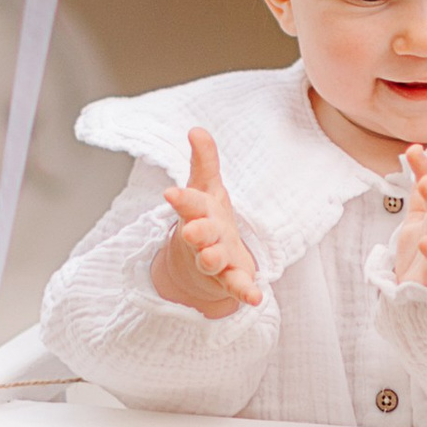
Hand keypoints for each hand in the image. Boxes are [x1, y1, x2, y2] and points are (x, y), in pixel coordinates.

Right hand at [154, 128, 262, 316]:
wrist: (197, 265)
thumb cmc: (205, 218)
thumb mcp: (206, 188)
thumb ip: (204, 161)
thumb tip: (196, 129)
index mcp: (198, 212)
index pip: (189, 202)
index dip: (181, 199)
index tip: (170, 193)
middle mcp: (203, 237)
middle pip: (199, 233)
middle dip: (197, 232)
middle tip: (191, 231)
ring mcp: (215, 261)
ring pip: (212, 260)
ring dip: (212, 259)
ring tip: (210, 258)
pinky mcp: (230, 280)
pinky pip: (237, 286)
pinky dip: (245, 292)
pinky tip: (255, 297)